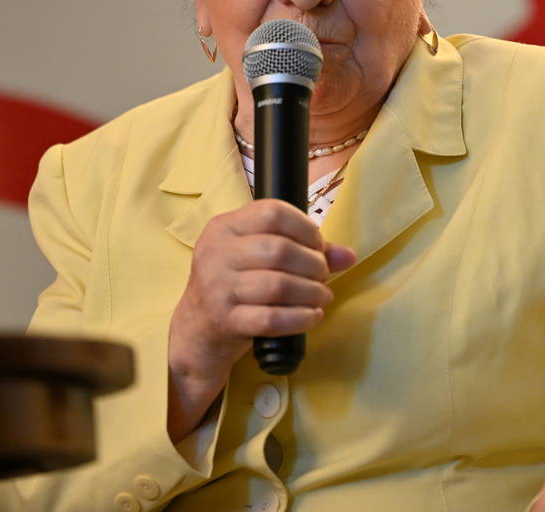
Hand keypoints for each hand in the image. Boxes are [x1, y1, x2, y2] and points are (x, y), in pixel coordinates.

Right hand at [166, 199, 355, 440]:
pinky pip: (271, 319)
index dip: (305, 228)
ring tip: (322, 296)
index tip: (318, 246)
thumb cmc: (235, 285)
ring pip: (278, 286)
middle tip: (322, 276)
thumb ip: (302, 250)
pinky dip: (301, 318)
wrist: (196, 330)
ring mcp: (217, 288)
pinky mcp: (224, 320)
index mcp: (224, 227)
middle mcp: (216, 253)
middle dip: (313, 264)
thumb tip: (348, 255)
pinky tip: (312, 316)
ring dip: (311, 292)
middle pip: (279, 250)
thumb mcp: (258, 259)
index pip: (272, 213)